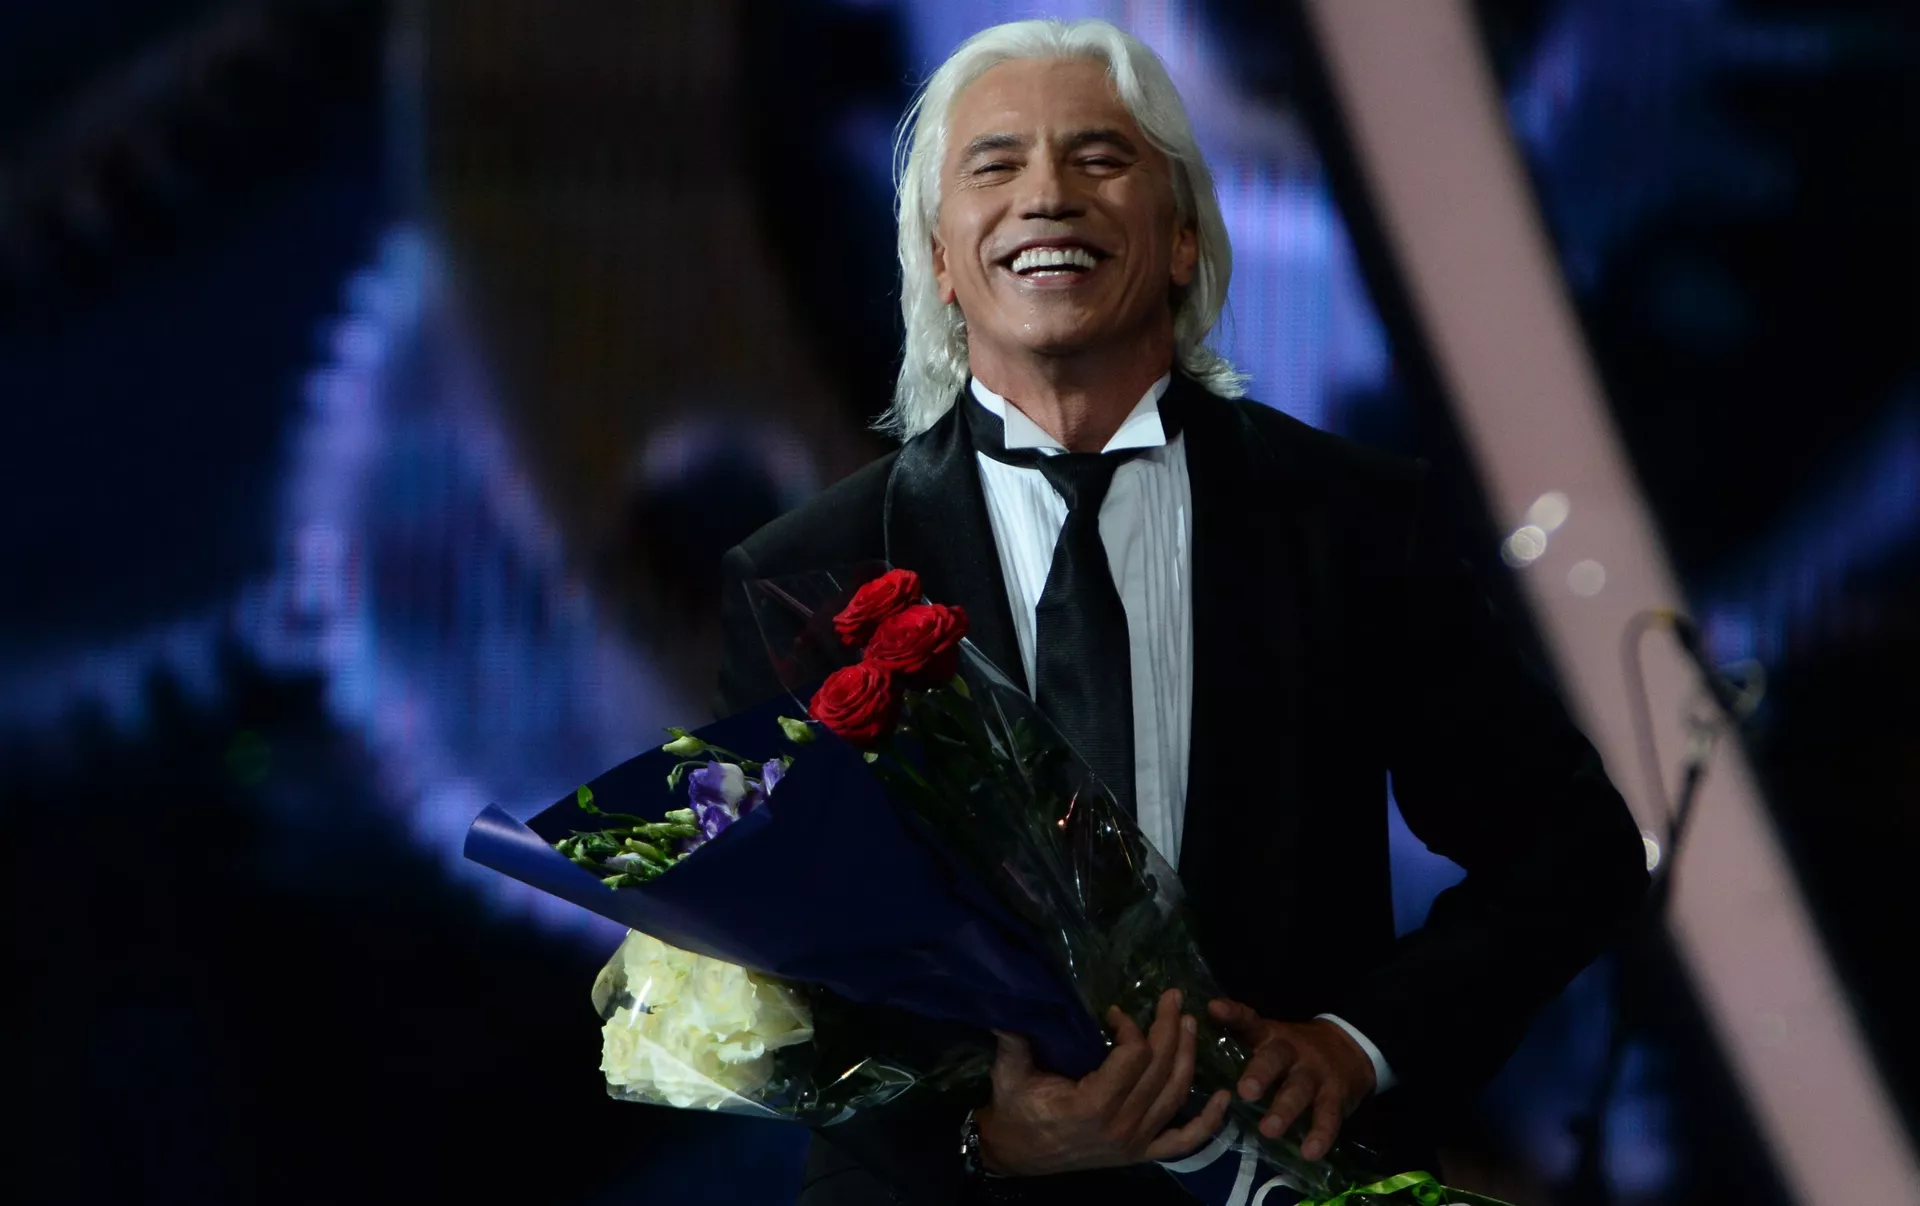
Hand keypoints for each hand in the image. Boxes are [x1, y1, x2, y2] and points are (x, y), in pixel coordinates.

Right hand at [975, 988, 1231, 1176]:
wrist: (1015, 1154)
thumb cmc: (1014, 1109)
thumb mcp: (1009, 1073)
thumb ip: (1013, 1039)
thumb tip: (1013, 998)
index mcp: (1091, 1106)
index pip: (1133, 1057)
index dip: (1131, 1028)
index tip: (1116, 1013)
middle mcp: (1121, 1125)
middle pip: (1160, 1069)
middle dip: (1169, 1027)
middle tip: (1173, 996)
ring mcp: (1135, 1142)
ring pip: (1175, 1094)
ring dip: (1188, 1055)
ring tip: (1189, 1022)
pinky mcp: (1141, 1153)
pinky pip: (1184, 1141)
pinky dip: (1208, 1123)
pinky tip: (1223, 1097)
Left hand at [1207, 998, 1374, 1160]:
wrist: (1350, 1051)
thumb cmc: (1293, 1052)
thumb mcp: (1269, 1040)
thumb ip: (1236, 1043)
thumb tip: (1188, 1050)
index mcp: (1270, 1035)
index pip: (1249, 1020)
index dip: (1232, 1014)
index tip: (1213, 1009)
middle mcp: (1292, 1051)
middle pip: (1275, 1058)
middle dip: (1260, 1073)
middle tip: (1244, 1091)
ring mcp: (1315, 1073)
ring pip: (1299, 1090)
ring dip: (1284, 1110)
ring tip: (1268, 1130)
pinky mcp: (1336, 1096)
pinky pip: (1328, 1116)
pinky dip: (1320, 1135)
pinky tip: (1310, 1152)